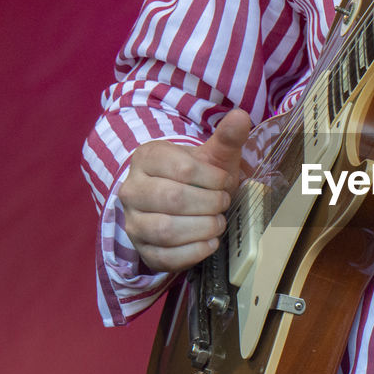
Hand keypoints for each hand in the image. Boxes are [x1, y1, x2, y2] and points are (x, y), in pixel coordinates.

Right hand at [118, 108, 252, 271]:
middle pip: (173, 199)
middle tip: (223, 203)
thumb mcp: (214, 156)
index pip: (182, 169)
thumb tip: (241, 116)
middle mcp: (132, 189)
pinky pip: (165, 257)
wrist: (183, 203)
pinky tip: (210, 242)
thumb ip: (227, 138)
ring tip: (218, 222)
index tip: (225, 182)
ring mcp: (133, 222)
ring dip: (203, 228)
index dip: (213, 179)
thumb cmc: (199, 177)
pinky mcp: (142, 250)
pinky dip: (194, 252)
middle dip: (209, 204)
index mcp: (147, 158)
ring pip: (165, 230)